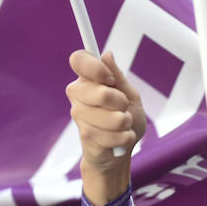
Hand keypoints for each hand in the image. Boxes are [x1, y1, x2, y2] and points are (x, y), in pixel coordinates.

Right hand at [66, 49, 145, 174]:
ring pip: (111, 118)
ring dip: (125, 123)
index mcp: (87, 78)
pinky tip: (119, 139)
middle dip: (121, 103)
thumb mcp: (129, 94)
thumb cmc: (124, 119)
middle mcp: (77, 94)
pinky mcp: (85, 135)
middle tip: (123, 107)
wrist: (119, 150)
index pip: (78, 60)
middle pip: (101, 93)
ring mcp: (79, 114)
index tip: (111, 79)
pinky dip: (124, 138)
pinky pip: (113, 135)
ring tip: (122, 125)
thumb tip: (107, 55)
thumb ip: (118, 76)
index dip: (96, 68)